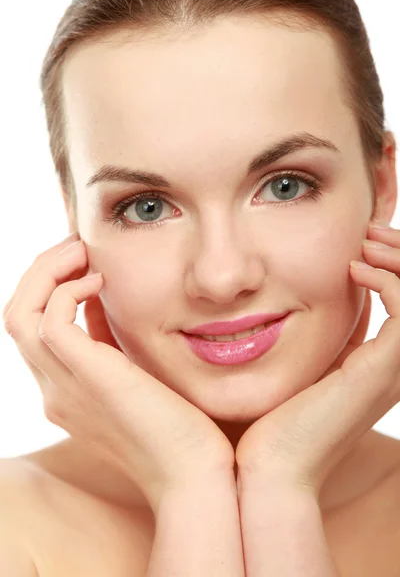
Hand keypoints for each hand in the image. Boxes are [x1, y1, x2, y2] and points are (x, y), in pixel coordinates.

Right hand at [2, 234, 233, 513]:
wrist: (192, 475)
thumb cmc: (176, 426)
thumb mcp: (133, 375)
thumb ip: (109, 339)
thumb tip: (99, 292)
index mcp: (64, 390)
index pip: (33, 328)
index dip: (49, 287)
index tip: (82, 263)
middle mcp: (53, 390)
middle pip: (16, 315)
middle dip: (41, 272)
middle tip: (76, 247)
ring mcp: (63, 388)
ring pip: (19, 314)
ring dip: (47, 272)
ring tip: (82, 253)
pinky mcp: (86, 379)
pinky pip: (50, 321)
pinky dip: (68, 290)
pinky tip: (101, 283)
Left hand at [235, 222, 399, 496]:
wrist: (271, 466)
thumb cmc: (276, 420)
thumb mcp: (303, 368)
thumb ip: (315, 341)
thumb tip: (298, 302)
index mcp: (381, 367)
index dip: (396, 268)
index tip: (363, 244)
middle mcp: (395, 368)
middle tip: (370, 232)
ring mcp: (393, 371)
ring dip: (398, 261)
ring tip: (366, 242)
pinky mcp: (382, 371)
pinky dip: (387, 282)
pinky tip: (353, 270)